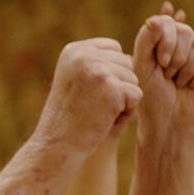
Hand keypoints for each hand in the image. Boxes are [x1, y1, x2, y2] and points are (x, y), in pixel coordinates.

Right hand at [36, 37, 141, 151]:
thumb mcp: (75, 79)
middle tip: (91, 104)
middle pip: (126, 62)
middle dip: (117, 85)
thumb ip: (96, 61)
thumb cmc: (69, 116)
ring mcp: (98, 71)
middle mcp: (84, 55)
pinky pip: (136, 94)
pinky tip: (104, 118)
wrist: (57, 145)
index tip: (87, 91)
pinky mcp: (112, 88)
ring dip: (122, 99)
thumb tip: (131, 54)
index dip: (110, 73)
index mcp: (74, 50)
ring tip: (97, 111)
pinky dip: (126, 111)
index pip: (114, 49)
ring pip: (134, 78)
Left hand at [132, 11, 193, 139]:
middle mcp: (175, 43)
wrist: (170, 123)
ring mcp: (193, 51)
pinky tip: (192, 85)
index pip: (166, 22)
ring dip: (188, 69)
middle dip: (177, 58)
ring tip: (178, 83)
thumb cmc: (151, 98)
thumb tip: (154, 18)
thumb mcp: (142, 70)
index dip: (167, 41)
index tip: (161, 63)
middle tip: (168, 77)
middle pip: (185, 30)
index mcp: (155, 42)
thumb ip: (145, 42)